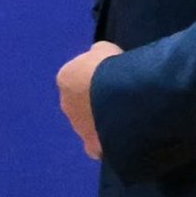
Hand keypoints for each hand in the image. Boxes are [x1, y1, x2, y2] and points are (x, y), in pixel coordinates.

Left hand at [55, 41, 122, 160]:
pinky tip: (127, 138)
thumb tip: (100, 56)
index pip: (77, 78)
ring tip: (129, 118)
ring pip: (91, 126)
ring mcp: (78, 128)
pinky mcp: (92, 147)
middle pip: (82, 103)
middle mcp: (66, 104)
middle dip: (97, 102)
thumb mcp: (107, 49)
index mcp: (65, 79)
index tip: (114, 78)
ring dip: (104, 122)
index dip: (96, 78)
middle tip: (121, 99)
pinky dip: (110, 143)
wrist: (122, 98)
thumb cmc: (114, 68)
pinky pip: (101, 146)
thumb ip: (100, 54)